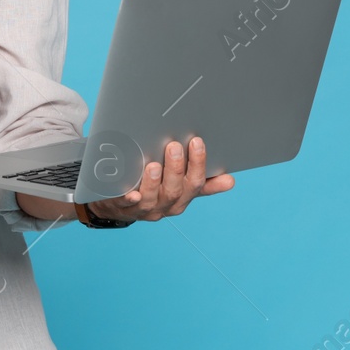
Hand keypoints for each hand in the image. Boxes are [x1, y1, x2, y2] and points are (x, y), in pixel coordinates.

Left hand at [86, 137, 233, 222]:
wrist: (118, 206)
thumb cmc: (154, 189)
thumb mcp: (180, 187)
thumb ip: (202, 183)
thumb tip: (230, 180)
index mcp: (182, 198)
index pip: (195, 183)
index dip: (198, 164)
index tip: (196, 141)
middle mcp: (164, 206)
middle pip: (174, 191)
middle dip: (176, 169)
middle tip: (174, 146)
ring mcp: (143, 209)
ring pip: (151, 199)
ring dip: (153, 183)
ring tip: (153, 165)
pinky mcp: (121, 207)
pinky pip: (125, 205)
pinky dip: (128, 199)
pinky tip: (131, 193)